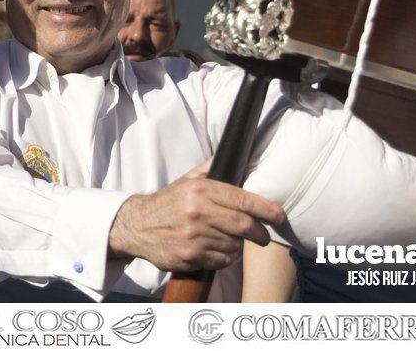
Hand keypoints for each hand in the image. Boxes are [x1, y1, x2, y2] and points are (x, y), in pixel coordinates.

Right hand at [108, 161, 285, 271]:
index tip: (279, 216)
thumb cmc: (167, 203)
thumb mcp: (187, 180)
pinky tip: (217, 249)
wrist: (137, 226)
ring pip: (234, 245)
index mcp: (199, 190)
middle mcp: (197, 212)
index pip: (243, 200)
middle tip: (264, 235)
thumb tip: (233, 155)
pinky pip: (221, 260)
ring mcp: (193, 237)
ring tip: (230, 239)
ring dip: (238, 245)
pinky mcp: (189, 257)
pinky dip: (225, 257)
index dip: (267, 210)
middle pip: (244, 226)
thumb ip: (210, 169)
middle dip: (260, 232)